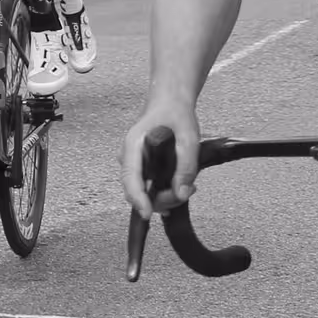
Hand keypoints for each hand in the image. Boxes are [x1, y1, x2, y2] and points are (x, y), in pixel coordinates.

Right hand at [121, 97, 201, 218]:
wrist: (170, 103)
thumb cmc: (175, 114)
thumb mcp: (188, 138)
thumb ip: (185, 167)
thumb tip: (182, 193)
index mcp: (133, 146)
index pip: (130, 179)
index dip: (138, 199)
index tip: (147, 214)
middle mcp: (129, 158)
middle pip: (137, 191)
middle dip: (162, 199)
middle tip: (188, 190)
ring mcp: (133, 164)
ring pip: (144, 193)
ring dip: (166, 196)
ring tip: (189, 186)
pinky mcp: (141, 169)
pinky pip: (148, 187)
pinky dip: (165, 192)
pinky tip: (180, 187)